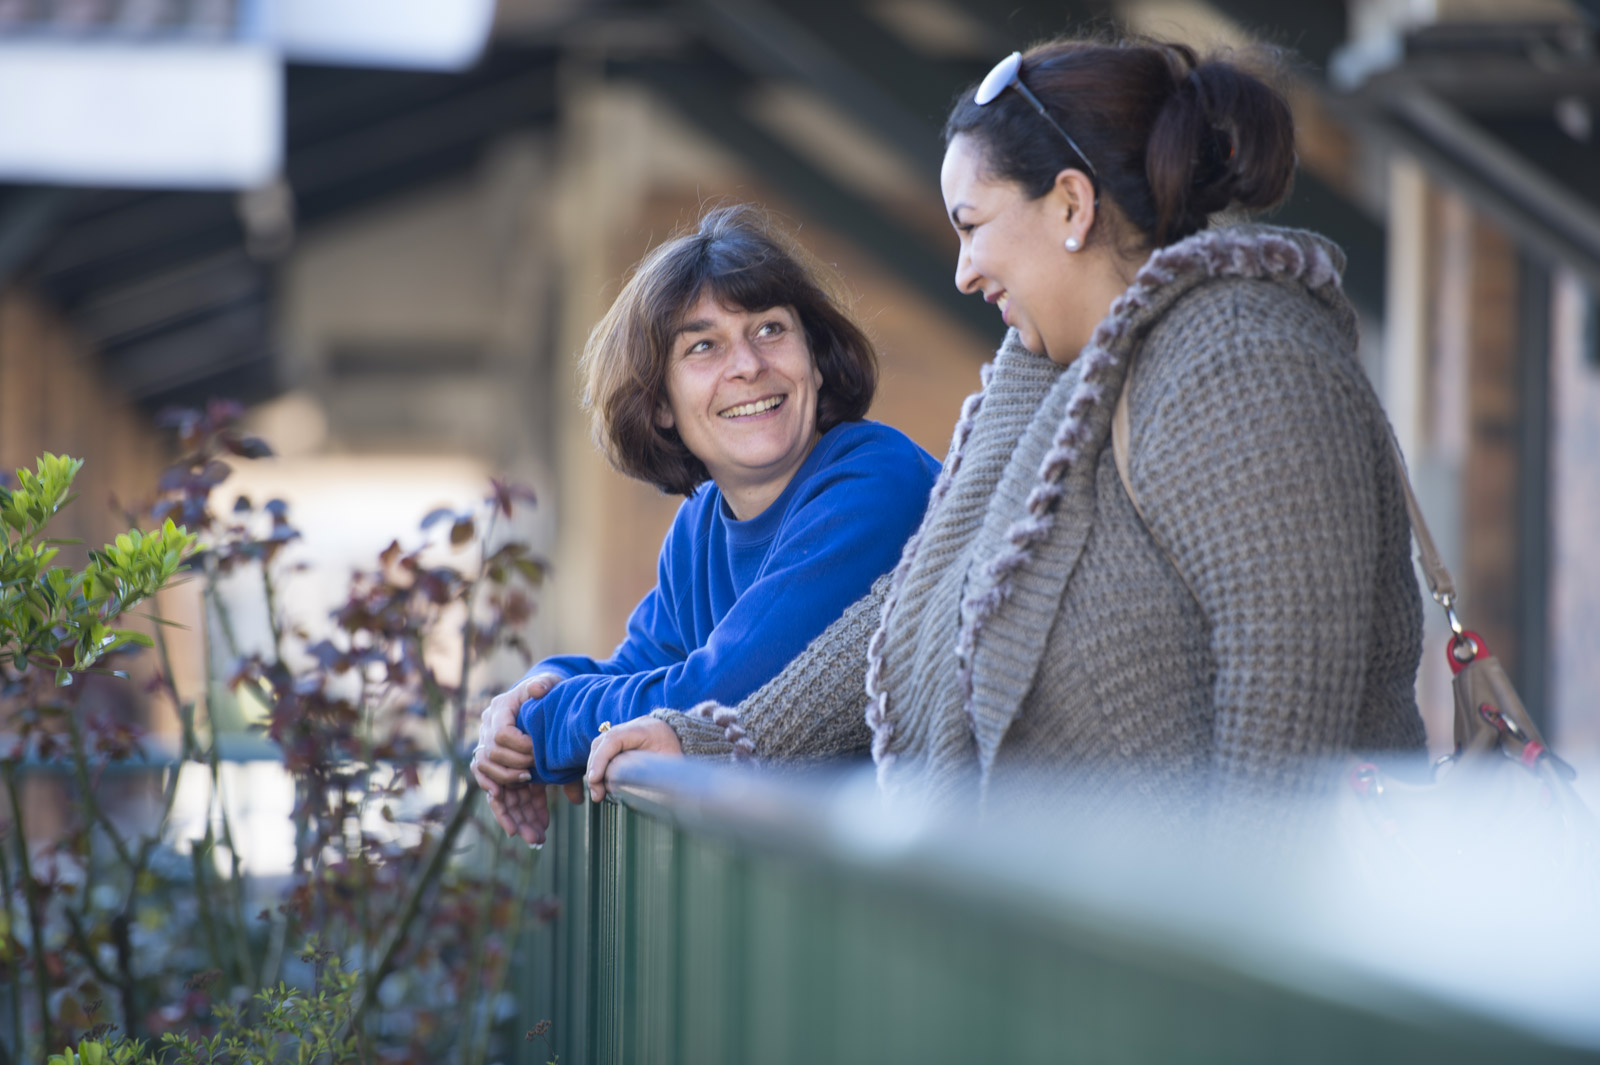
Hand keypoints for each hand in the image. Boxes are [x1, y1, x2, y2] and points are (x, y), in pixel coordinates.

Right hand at [472, 672, 565, 842]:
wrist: (544, 698)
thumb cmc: (546, 691)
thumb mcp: (547, 685)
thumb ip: (542, 686)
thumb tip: (540, 689)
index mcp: (499, 712)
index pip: (499, 735)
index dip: (516, 750)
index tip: (534, 762)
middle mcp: (489, 736)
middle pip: (493, 768)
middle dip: (513, 789)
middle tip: (535, 808)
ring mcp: (494, 758)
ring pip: (498, 791)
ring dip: (515, 816)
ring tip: (535, 838)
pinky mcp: (506, 773)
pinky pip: (505, 797)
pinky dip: (517, 814)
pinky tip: (531, 831)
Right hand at [585, 717, 682, 803]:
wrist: (681, 741)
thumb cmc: (676, 754)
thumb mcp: (668, 765)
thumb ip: (648, 774)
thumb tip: (621, 787)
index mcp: (644, 729)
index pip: (614, 739)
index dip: (601, 759)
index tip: (595, 779)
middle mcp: (630, 727)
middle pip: (601, 743)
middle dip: (594, 770)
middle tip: (597, 795)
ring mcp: (623, 731)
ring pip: (598, 748)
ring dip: (594, 771)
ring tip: (598, 793)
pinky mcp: (619, 741)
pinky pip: (602, 752)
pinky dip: (599, 769)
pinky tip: (601, 785)